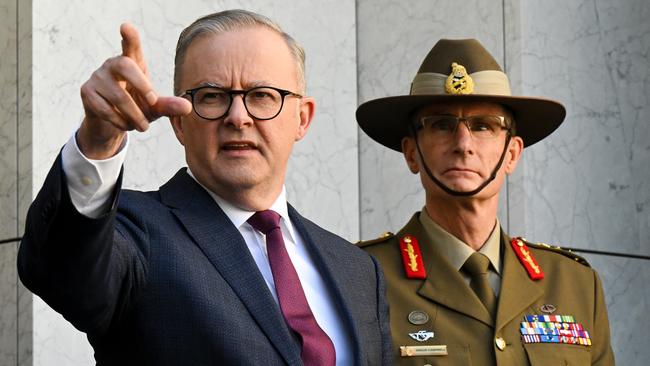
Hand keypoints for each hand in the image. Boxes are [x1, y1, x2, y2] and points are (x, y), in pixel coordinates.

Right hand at [78, 23, 191, 158]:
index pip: (131, 46)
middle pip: (125, 65)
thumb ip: (168, 105)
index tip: (126, 27)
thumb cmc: (135, 109)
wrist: (111, 124)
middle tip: (153, 102)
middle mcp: (113, 65)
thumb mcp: (154, 108)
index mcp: (132, 63)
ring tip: (143, 126)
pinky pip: (105, 108)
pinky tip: (126, 125)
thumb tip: (188, 107)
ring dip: (134, 114)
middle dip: (141, 84)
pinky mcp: (87, 92)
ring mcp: (98, 77)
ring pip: (118, 95)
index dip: (130, 37)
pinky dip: (120, 121)